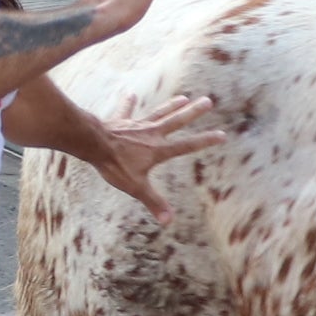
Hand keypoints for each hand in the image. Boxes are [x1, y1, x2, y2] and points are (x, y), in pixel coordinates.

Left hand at [95, 92, 228, 218]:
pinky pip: (126, 111)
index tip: (222, 134)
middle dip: (193, 112)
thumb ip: (153, 202)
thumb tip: (168, 221)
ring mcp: (137, 125)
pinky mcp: (121, 122)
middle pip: (176, 121)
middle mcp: (151, 134)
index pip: (186, 145)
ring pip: (158, 113)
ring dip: (171, 106)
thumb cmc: (114, 165)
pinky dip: (128, 103)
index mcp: (158, 150)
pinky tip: (130, 94)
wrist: (93, 143)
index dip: (205, 141)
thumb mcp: (136, 186)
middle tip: (208, 101)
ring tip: (184, 97)